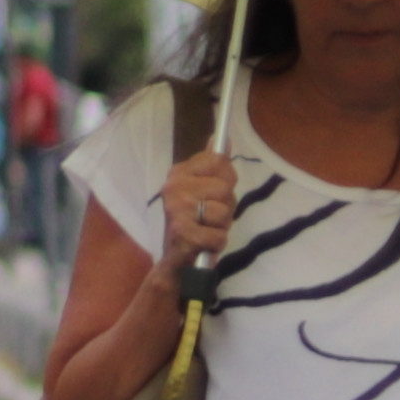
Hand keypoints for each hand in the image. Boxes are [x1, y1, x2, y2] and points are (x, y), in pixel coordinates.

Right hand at [159, 149, 239, 270]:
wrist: (176, 261)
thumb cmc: (195, 222)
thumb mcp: (204, 189)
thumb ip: (213, 164)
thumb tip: (222, 138)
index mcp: (179, 172)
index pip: (219, 161)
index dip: (225, 180)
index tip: (212, 193)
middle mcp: (173, 187)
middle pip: (225, 188)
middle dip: (225, 207)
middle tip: (208, 217)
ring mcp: (176, 209)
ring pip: (223, 211)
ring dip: (221, 227)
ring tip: (206, 230)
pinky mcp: (182, 233)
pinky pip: (219, 235)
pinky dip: (216, 243)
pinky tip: (203, 244)